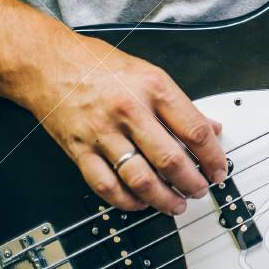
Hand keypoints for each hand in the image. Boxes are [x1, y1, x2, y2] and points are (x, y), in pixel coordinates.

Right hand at [18, 32, 227, 214]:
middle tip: (199, 190)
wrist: (50, 64)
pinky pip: (107, 185)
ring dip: (163, 198)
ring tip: (175, 204)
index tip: (218, 169)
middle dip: (191, 182)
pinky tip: (140, 202)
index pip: (193, 130)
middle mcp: (129, 110)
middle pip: (170, 159)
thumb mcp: (149, 73)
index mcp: (153, 87)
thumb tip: (211, 127)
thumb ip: (180, 104)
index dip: (212, 156)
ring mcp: (103, 132)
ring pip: (140, 178)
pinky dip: (127, 201)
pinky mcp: (80, 150)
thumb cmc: (98, 65)